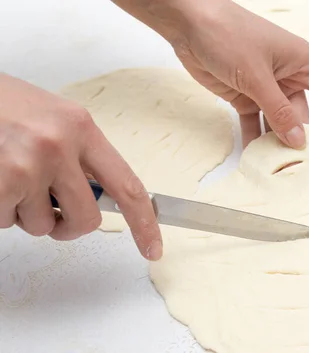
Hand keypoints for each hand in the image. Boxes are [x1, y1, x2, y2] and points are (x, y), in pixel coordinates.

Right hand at [0, 74, 161, 260]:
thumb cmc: (3, 104)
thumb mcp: (54, 118)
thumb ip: (80, 154)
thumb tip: (97, 193)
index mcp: (81, 127)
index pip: (127, 185)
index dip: (144, 222)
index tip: (153, 248)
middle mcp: (59, 147)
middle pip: (87, 219)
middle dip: (68, 226)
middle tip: (50, 212)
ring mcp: (27, 167)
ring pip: (41, 225)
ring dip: (25, 213)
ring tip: (8, 177)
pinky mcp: (1, 184)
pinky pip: (7, 222)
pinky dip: (0, 210)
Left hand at [114, 0, 308, 147]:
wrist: (189, 23)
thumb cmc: (229, 35)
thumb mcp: (258, 76)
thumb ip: (279, 111)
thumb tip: (298, 140)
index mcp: (303, 64)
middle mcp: (288, 77)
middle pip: (302, 115)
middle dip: (298, 138)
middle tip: (292, 163)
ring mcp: (265, 87)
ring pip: (277, 121)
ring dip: (275, 141)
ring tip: (273, 164)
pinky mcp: (244, 95)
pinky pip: (254, 121)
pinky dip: (253, 136)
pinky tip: (253, 155)